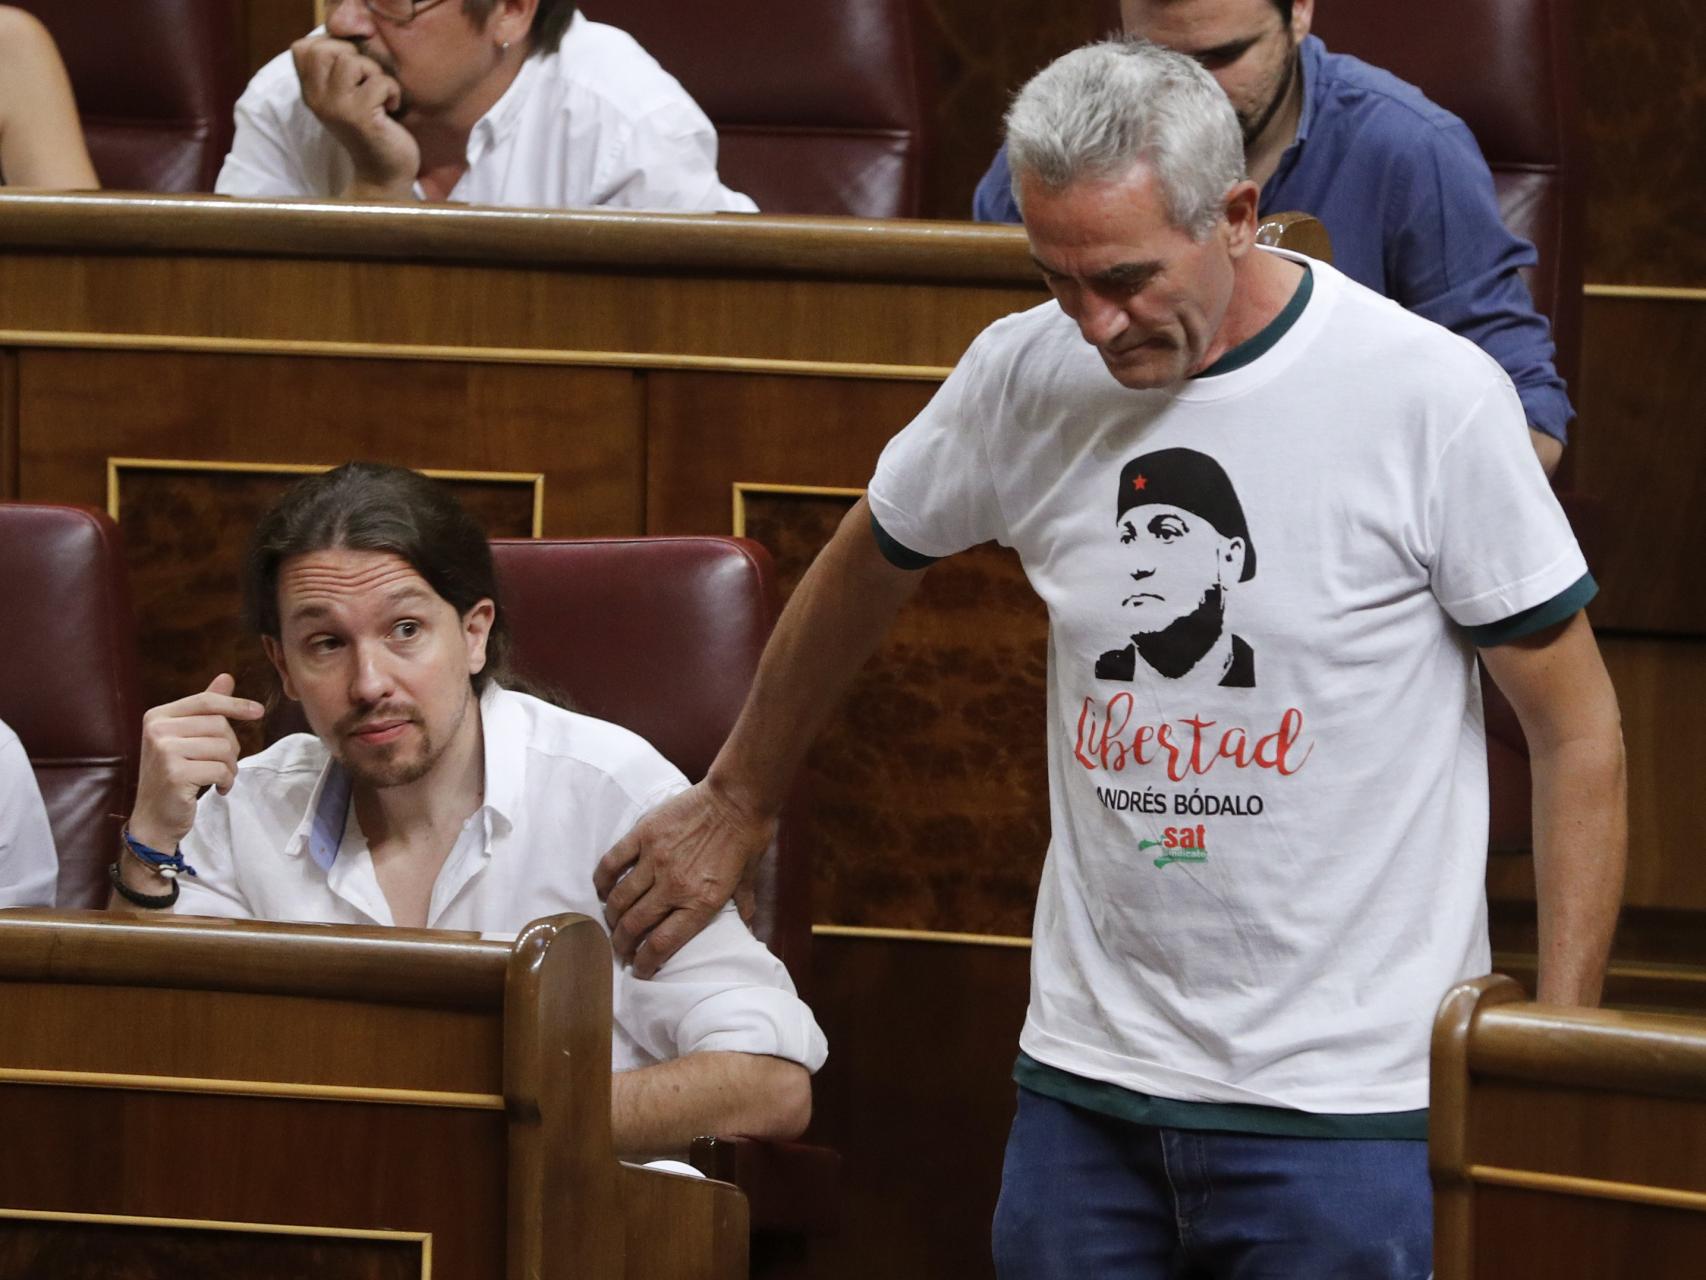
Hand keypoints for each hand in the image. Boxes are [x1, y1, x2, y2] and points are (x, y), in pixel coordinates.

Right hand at [128, 673, 264, 854]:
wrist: (154, 817)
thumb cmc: (174, 775)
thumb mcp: (185, 738)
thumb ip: (204, 709)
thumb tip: (226, 677)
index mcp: (158, 716)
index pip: (206, 702)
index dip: (235, 705)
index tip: (258, 711)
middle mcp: (157, 730)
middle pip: (219, 726)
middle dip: (231, 747)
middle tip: (221, 764)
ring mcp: (164, 751)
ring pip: (223, 748)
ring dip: (230, 767)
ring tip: (218, 777)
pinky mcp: (175, 774)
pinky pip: (221, 770)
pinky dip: (226, 781)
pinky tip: (217, 788)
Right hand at [291, 35, 419, 196]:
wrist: (383, 173)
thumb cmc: (372, 128)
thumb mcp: (347, 94)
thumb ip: (338, 66)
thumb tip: (345, 29)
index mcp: (310, 91)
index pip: (303, 47)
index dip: (333, 47)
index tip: (352, 70)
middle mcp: (317, 99)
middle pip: (327, 49)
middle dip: (356, 58)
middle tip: (369, 83)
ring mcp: (337, 109)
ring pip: (352, 62)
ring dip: (375, 73)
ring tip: (380, 95)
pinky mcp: (360, 118)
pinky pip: (379, 82)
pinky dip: (393, 92)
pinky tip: (391, 111)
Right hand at [594, 780, 775, 977]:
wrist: (738, 796)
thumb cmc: (748, 836)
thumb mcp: (750, 876)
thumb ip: (742, 903)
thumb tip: (746, 927)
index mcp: (701, 902)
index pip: (662, 944)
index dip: (646, 963)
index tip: (640, 970)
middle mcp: (674, 886)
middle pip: (634, 926)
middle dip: (623, 945)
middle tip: (621, 950)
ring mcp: (655, 859)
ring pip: (619, 899)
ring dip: (612, 917)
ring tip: (613, 923)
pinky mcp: (644, 835)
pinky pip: (612, 862)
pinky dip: (602, 880)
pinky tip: (603, 889)